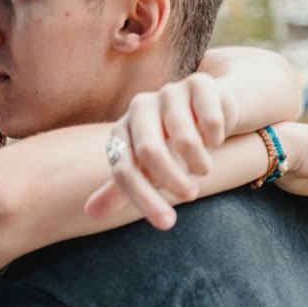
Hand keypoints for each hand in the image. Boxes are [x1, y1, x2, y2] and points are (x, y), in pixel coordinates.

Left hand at [86, 73, 236, 227]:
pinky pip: (210, 121)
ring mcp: (169, 92)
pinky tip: (214, 140)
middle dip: (172, 180)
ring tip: (202, 168)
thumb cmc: (167, 146)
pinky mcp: (199, 83)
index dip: (144, 199)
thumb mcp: (142, 168)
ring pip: (185, 138)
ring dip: (199, 163)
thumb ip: (118, 191)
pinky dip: (216, 139)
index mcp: (121, 131)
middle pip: (149, 151)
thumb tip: (90, 214)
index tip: (167, 223)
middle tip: (190, 195)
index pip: (124, 170)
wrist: (203, 108)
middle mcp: (139, 108)